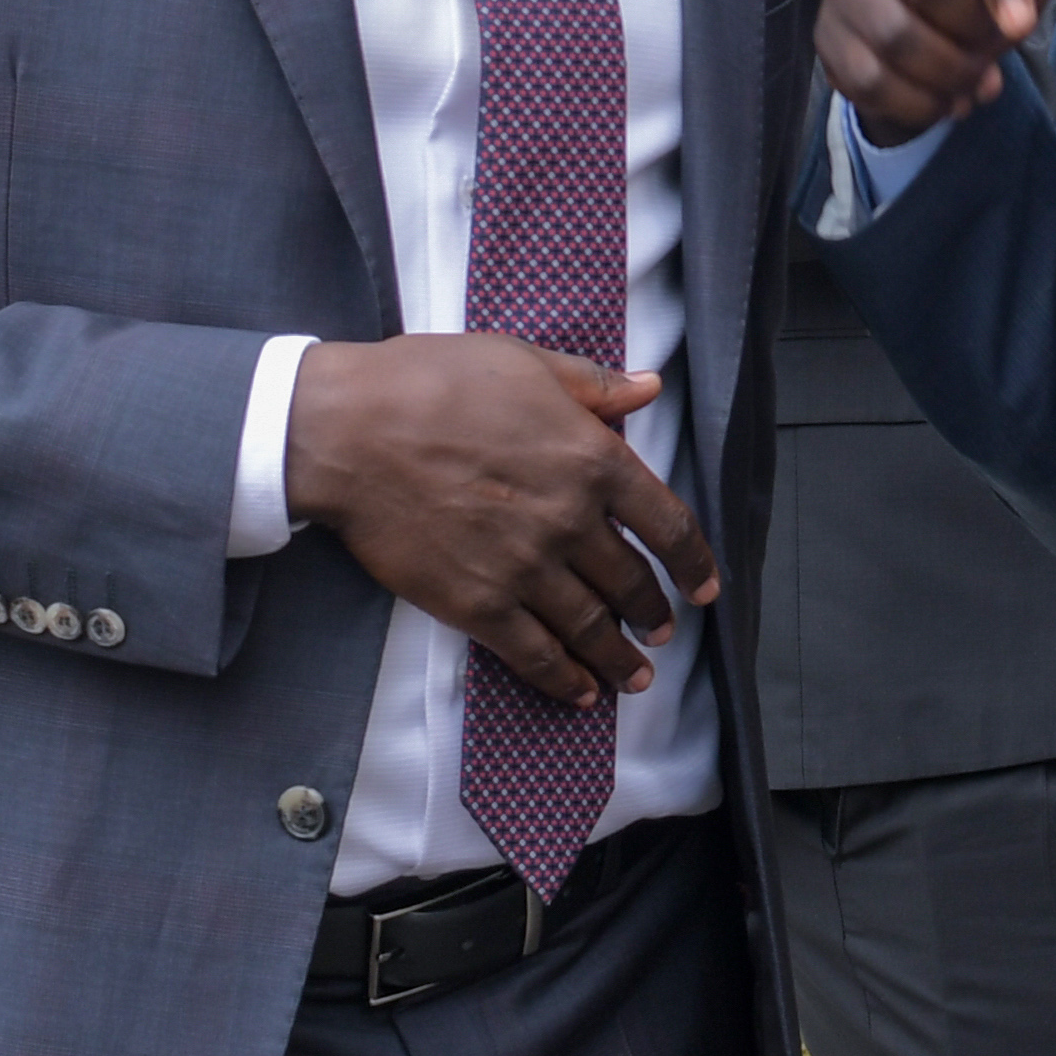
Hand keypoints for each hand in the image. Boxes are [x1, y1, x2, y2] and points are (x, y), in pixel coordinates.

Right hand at [285, 332, 717, 707]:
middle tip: (663, 630)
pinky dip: (565, 679)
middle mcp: (570, 520)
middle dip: (654, 613)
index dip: (694, 561)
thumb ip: (593, 385)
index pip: (668, 523)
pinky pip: (535, 654)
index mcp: (592, 458)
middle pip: (631, 583)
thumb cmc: (433, 383)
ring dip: (621, 659)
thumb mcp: (524, 362)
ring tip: (638, 676)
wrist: (351, 431)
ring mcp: (525, 568)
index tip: (704, 586)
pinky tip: (581, 693)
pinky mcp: (476, 605)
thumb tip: (650, 388)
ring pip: (590, 628)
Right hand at [815, 0, 1055, 147]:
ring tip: (973, 84)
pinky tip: (942, 103)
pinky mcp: (826, 30)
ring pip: (895, 36)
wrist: (923, 25)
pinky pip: (868, 77)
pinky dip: (916, 102)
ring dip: (947, 74)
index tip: (1022, 25)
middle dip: (972, 33)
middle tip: (992, 56)